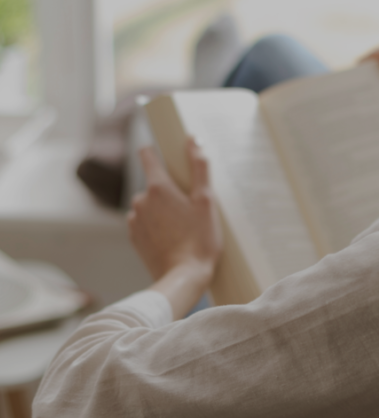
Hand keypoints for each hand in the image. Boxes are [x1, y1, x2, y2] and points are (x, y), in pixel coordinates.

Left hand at [128, 138, 222, 296]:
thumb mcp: (206, 201)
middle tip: (189, 208)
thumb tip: (193, 140)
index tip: (169, 158)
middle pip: (154, 184)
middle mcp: (140, 200)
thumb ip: (198, 167)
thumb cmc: (199, 240)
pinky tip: (173, 238)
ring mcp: (135, 220)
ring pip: (149, 205)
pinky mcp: (134, 238)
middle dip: (169, 191)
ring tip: (183, 227)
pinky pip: (145, 223)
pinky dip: (156, 226)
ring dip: (162, 210)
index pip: (147, 155)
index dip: (157, 153)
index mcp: (158, 187)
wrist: (183, 278)